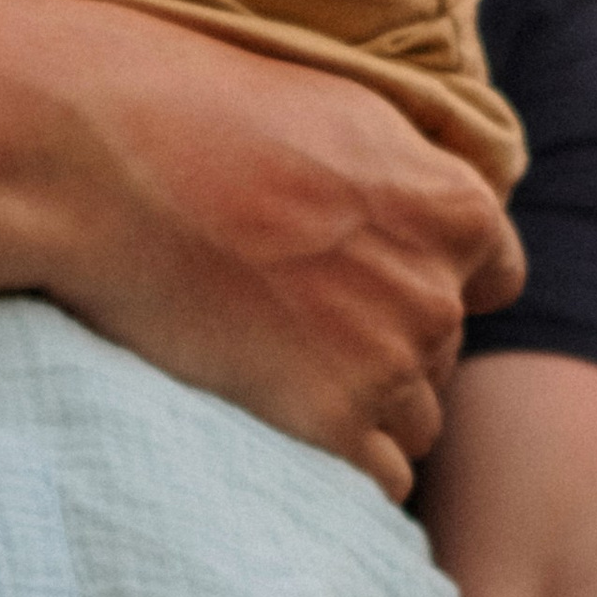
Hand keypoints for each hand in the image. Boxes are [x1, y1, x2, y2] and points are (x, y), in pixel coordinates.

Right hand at [41, 15, 525, 499]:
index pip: (493, 278)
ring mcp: (387, 368)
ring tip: (278, 373)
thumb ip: (406, 178)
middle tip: (295, 321)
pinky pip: (378, 481)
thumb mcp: (341, 115)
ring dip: (366, 410)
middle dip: (387, 344)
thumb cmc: (204, 118)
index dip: (430, 281)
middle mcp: (438, 295)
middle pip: (442, 353)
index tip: (367, 278)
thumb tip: (430, 214)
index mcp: (456, 210)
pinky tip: (286, 430)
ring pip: (415, 421)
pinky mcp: (330, 428)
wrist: (103, 164)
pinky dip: (342, 468)